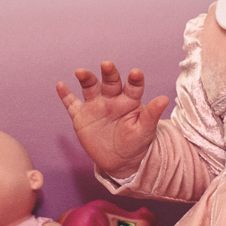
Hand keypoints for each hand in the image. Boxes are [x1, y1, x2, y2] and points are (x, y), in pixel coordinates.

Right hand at [57, 61, 168, 177]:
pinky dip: (65, 95)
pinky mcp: (81, 116)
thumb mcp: (145, 130)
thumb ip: (152, 114)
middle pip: (110, 82)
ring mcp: (96, 106)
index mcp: (130, 100)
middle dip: (109, 73)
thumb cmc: (137, 143)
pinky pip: (72, 104)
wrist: (120, 160)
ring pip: (90, 88)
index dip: (134, 79)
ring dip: (86, 79)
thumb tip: (165, 98)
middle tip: (107, 65)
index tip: (135, 73)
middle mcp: (112, 99)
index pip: (133, 86)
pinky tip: (61, 86)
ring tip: (81, 72)